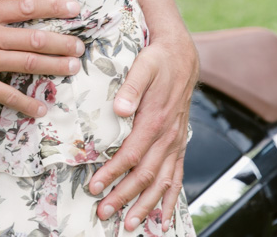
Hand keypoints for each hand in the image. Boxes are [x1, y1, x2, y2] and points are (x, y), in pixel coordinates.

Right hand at [0, 0, 84, 118]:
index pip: (25, 7)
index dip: (52, 6)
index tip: (73, 7)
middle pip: (33, 36)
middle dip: (61, 41)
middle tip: (81, 45)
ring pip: (27, 62)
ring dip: (53, 65)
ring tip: (73, 68)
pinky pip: (6, 94)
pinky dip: (26, 103)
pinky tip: (42, 108)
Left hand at [88, 31, 198, 230]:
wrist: (181, 57)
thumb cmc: (157, 60)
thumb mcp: (144, 65)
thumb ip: (132, 86)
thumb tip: (120, 109)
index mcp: (155, 120)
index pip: (131, 154)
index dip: (113, 173)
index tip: (95, 186)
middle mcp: (168, 136)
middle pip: (145, 175)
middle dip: (124, 196)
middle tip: (104, 212)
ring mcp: (175, 142)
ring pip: (162, 182)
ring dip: (146, 205)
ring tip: (131, 224)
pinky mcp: (179, 143)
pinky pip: (177, 176)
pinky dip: (170, 198)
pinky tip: (164, 217)